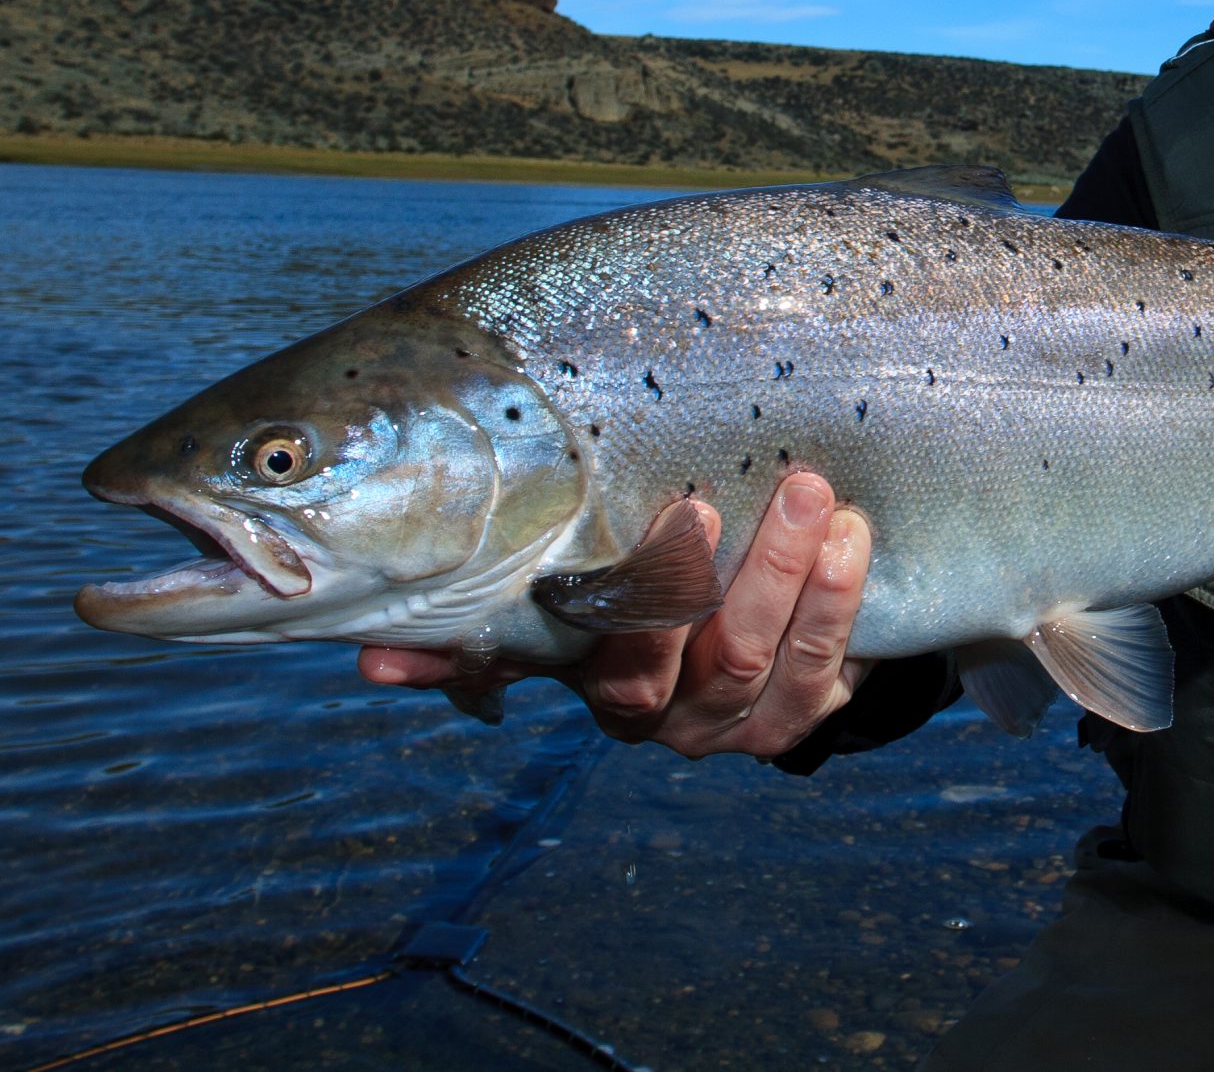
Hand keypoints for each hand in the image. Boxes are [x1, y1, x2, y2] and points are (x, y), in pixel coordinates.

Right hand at [359, 470, 874, 757]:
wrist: (762, 640)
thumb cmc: (645, 596)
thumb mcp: (569, 603)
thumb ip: (482, 623)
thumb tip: (364, 662)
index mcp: (593, 684)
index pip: (589, 660)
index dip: (609, 605)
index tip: (647, 519)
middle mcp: (662, 718)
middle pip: (675, 666)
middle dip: (694, 582)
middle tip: (705, 501)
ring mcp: (736, 722)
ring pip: (757, 660)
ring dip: (783, 574)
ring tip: (808, 492)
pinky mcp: (804, 716)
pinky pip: (825, 668)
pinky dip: (838, 600)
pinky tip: (850, 536)